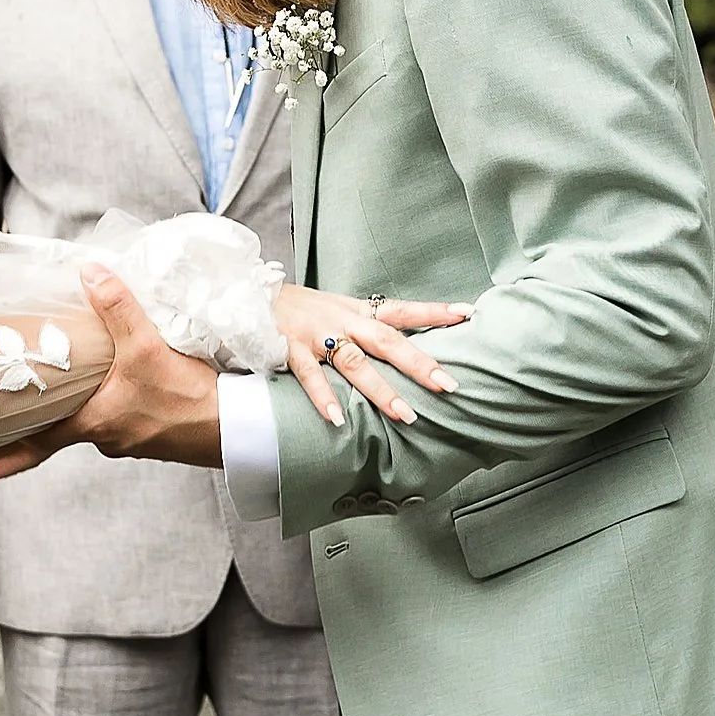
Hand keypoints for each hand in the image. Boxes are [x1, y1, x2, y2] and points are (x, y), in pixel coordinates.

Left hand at [0, 265, 223, 481]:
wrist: (236, 427)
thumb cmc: (188, 396)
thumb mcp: (147, 346)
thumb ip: (117, 308)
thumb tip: (90, 273)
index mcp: (95, 422)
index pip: (42, 441)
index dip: (13, 455)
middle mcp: (108, 437)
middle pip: (67, 424)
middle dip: (49, 414)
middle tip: (24, 405)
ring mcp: (132, 439)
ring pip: (97, 419)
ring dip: (89, 404)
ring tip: (82, 380)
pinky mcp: (154, 435)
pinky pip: (124, 418)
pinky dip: (117, 403)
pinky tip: (127, 385)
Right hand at [277, 281, 464, 431]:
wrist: (246, 296)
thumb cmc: (298, 310)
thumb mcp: (336, 310)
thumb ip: (366, 328)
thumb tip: (404, 351)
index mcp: (356, 311)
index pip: (402, 309)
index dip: (434, 311)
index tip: (467, 314)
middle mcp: (342, 321)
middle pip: (387, 341)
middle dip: (419, 363)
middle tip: (448, 384)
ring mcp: (316, 335)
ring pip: (354, 363)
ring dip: (381, 390)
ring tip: (406, 415)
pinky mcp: (290, 349)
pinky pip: (310, 377)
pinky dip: (324, 398)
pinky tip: (338, 420)